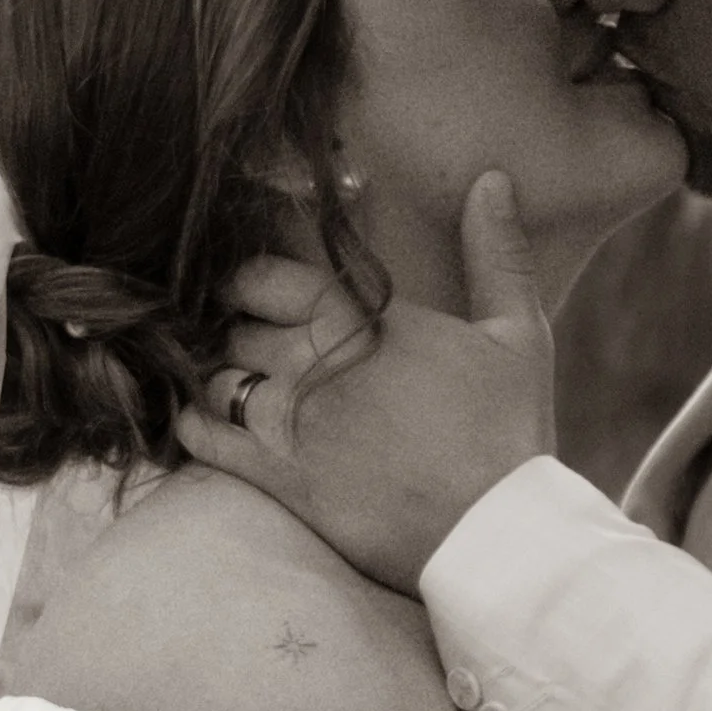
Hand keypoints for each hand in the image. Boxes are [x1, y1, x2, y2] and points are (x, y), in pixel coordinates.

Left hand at [176, 172, 557, 592]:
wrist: (493, 532)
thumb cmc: (510, 432)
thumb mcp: (519, 333)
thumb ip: (497, 253)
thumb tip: (492, 178)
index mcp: (365, 316)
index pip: (269, 273)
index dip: (251, 279)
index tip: (256, 289)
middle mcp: (316, 358)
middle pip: (235, 323)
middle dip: (233, 328)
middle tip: (239, 338)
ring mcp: (290, 418)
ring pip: (214, 373)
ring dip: (214, 372)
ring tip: (226, 379)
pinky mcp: (278, 475)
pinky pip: (205, 436)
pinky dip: (192, 423)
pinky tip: (199, 421)